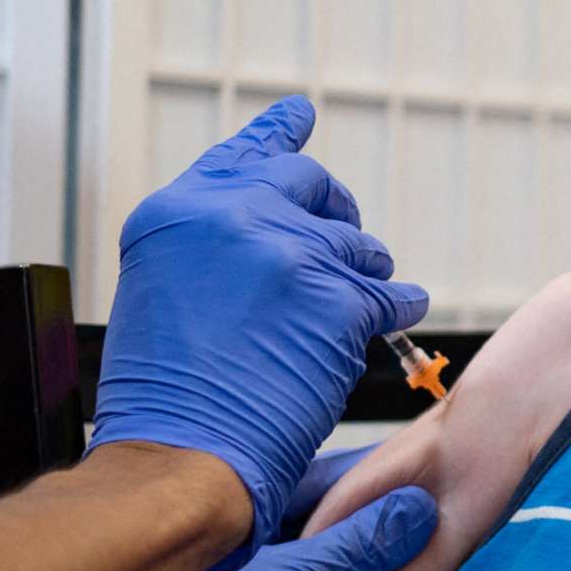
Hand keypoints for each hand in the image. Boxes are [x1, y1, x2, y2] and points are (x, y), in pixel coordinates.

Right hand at [89, 96, 426, 570]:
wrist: (181, 453)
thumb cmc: (167, 398)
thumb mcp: (165, 294)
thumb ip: (211, 251)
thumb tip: (263, 235)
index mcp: (178, 213)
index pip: (241, 157)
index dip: (277, 138)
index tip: (300, 116)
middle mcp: (230, 218)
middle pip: (308, 187)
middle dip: (334, 211)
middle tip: (347, 232)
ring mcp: (286, 253)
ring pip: (355, 244)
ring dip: (366, 269)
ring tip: (366, 293)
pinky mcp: (336, 299)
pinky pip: (388, 293)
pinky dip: (399, 306)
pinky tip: (405, 311)